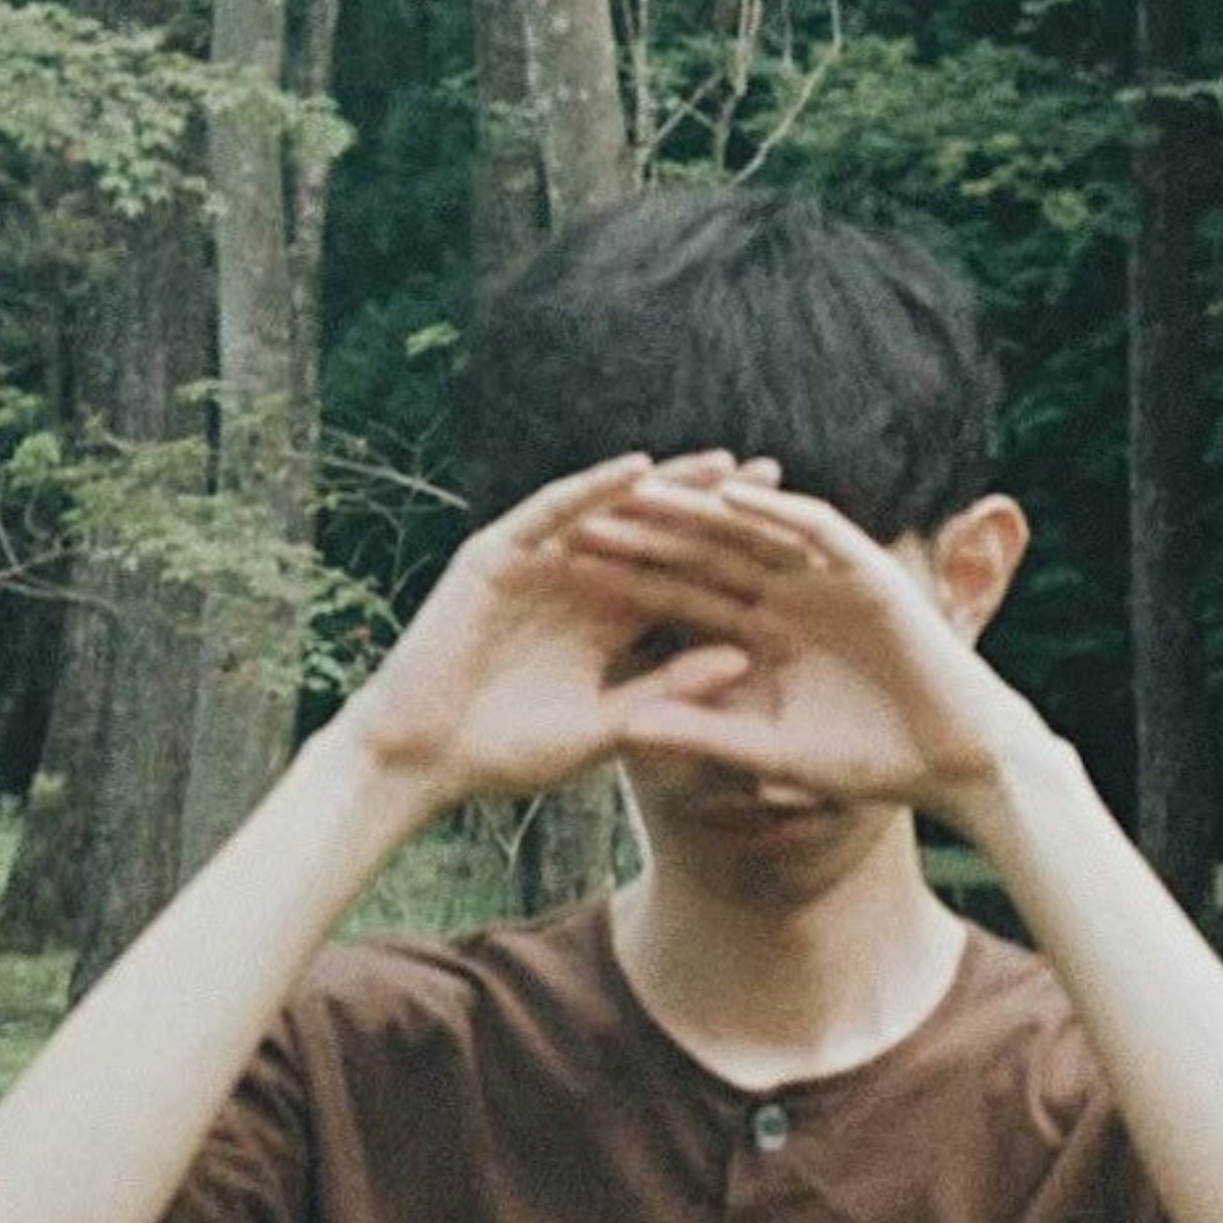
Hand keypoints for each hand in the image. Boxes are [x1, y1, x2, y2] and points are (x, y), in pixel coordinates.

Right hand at [342, 449, 779, 813]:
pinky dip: (594, 490)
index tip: (800, 550)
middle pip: (659, 533)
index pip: (682, 579)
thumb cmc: (509, 752)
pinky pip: (553, 512)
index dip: (735, 562)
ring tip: (725, 465)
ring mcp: (537, 561)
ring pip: (614, 512)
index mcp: (608, 619)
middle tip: (779, 479)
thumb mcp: (604, 727)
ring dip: (667, 485)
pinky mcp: (498, 553)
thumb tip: (745, 659)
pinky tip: (640, 469)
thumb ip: (668, 691)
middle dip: (715, 508)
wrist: (423, 757)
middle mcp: (579, 580)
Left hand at [568, 478, 1043, 824]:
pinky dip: (776, 508)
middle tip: (577, 517)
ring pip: (749, 531)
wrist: (954, 761)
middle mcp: (788, 594)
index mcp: (761, 633)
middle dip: (644, 535)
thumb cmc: (869, 762)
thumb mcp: (770, 752)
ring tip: (640, 490)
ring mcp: (827, 577)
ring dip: (697, 509)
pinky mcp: (868, 569)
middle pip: (702, 555)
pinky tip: (731, 494)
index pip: (680, 598)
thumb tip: (621, 734)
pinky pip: (815, 528)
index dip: (624, 584)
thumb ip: (702, 734)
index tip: (563, 575)